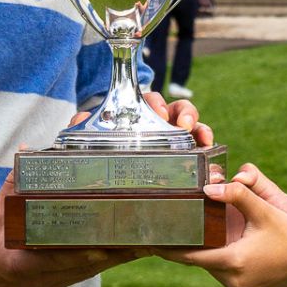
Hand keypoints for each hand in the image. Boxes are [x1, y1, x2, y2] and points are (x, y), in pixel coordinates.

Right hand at [0, 170, 133, 286]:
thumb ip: (15, 183)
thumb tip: (30, 151)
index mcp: (19, 267)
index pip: (55, 263)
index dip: (81, 257)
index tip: (104, 248)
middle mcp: (39, 282)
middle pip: (84, 269)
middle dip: (114, 255)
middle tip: (144, 239)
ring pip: (88, 274)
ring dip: (113, 259)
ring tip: (144, 244)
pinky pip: (81, 275)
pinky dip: (99, 262)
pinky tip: (120, 250)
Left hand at [65, 95, 212, 146]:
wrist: (120, 185)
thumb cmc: (112, 153)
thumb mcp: (97, 140)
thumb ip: (84, 127)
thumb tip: (78, 118)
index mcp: (140, 115)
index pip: (151, 101)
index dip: (156, 103)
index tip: (159, 113)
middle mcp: (161, 122)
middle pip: (177, 108)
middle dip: (183, 113)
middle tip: (182, 126)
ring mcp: (177, 136)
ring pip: (192, 122)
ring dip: (199, 126)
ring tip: (203, 138)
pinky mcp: (188, 152)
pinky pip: (201, 142)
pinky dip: (206, 139)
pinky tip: (208, 147)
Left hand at [163, 171, 286, 286]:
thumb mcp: (263, 210)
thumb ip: (236, 195)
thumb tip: (208, 188)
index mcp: (234, 262)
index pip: (190, 257)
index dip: (169, 250)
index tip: (150, 242)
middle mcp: (234, 281)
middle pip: (201, 261)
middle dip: (189, 247)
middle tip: (170, 230)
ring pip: (212, 268)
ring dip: (207, 253)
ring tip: (190, 235)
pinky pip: (224, 274)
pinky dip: (220, 260)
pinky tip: (218, 246)